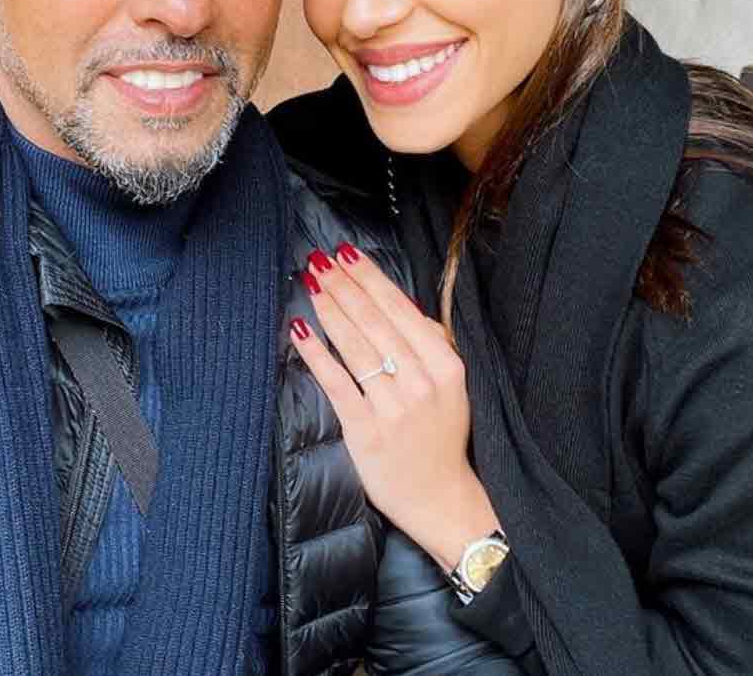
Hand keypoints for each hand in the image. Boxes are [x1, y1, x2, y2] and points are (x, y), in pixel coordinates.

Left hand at [291, 242, 498, 572]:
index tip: (346, 253)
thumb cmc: (442, 436)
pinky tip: (299, 330)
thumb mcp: (453, 386)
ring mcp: (393, 406)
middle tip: (319, 260)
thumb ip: (431, 344)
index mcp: (445, 365)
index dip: (369, 278)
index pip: (401, 309)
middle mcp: (421, 381)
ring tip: (311, 283)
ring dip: (329, 309)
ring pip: (354, 346)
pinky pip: (336, 382)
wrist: (440, 498)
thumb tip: (401, 306)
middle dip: (343, 284)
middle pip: (374, 321)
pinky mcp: (366, 429)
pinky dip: (316, 354)